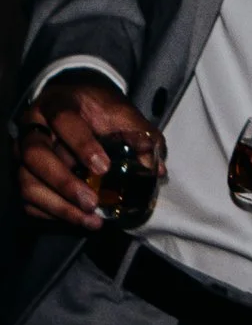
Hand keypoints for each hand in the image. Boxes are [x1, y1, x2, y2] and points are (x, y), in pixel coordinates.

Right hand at [15, 70, 159, 232]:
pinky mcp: (24, 174)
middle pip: (35, 155)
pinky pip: (28, 199)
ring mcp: (22, 154)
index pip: (63, 120)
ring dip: (58, 206)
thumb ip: (139, 135)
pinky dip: (52, 213)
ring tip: (89, 219)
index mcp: (57, 104)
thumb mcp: (121, 113)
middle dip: (63, 183)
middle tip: (92, 203)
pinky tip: (78, 220)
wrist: (75, 105)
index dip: (82, 145)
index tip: (104, 168)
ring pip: (27, 183)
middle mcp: (33, 129)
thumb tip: (155, 169)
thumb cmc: (98, 109)